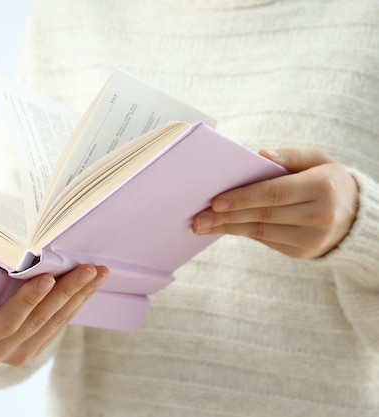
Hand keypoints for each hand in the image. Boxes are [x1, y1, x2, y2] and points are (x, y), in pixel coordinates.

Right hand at [0, 264, 109, 366]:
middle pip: (40, 320)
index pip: (8, 321)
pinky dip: (78, 303)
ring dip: (80, 296)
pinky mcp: (38, 347)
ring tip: (98, 272)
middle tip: (87, 269)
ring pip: (57, 321)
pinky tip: (92, 284)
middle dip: (67, 292)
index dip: (28, 301)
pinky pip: (62, 324)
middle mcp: (4, 351)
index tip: (48, 278)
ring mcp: (24, 351)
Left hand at [192, 148, 358, 258]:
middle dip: (226, 217)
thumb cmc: (327, 180)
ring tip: (201, 226)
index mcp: (322, 187)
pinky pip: (265, 240)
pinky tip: (222, 227)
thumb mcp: (318, 159)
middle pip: (263, 215)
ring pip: (260, 232)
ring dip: (227, 228)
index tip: (215, 201)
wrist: (355, 216)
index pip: (274, 193)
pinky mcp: (302, 252)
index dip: (243, 198)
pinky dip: (241, 232)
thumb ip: (290, 156)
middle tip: (197, 218)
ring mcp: (312, 238)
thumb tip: (260, 155)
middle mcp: (320, 216)